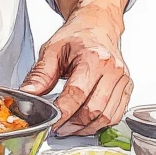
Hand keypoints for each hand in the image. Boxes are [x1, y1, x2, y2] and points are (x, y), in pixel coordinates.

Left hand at [20, 0, 132, 135]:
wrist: (96, 26)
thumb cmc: (76, 36)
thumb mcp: (52, 50)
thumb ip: (40, 74)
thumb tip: (28, 94)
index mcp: (93, 56)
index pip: (77, 93)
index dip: (63, 112)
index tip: (51, 122)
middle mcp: (112, 68)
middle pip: (94, 108)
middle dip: (73, 124)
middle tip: (58, 128)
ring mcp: (123, 78)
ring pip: (107, 116)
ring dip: (86, 128)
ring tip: (69, 128)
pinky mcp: (127, 86)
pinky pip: (116, 114)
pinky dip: (100, 123)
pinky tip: (85, 123)